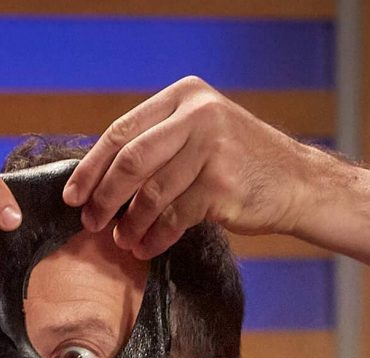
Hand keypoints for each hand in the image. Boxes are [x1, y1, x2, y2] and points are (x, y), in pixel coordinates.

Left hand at [63, 76, 316, 258]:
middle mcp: (198, 116)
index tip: (73, 195)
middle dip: (104, 197)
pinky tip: (147, 247)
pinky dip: (155, 237)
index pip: (122, 132)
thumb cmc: (240, 163)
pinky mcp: (221, 186)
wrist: (296, 181)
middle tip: (91, 222)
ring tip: (123, 240)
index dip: (91, 167)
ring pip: (151, 194)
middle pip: (131, 161)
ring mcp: (211, 150)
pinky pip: (174, 218)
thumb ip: (159, 141)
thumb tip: (99, 176)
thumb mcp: (201, 132)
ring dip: (130, 223)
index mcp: (185, 97)